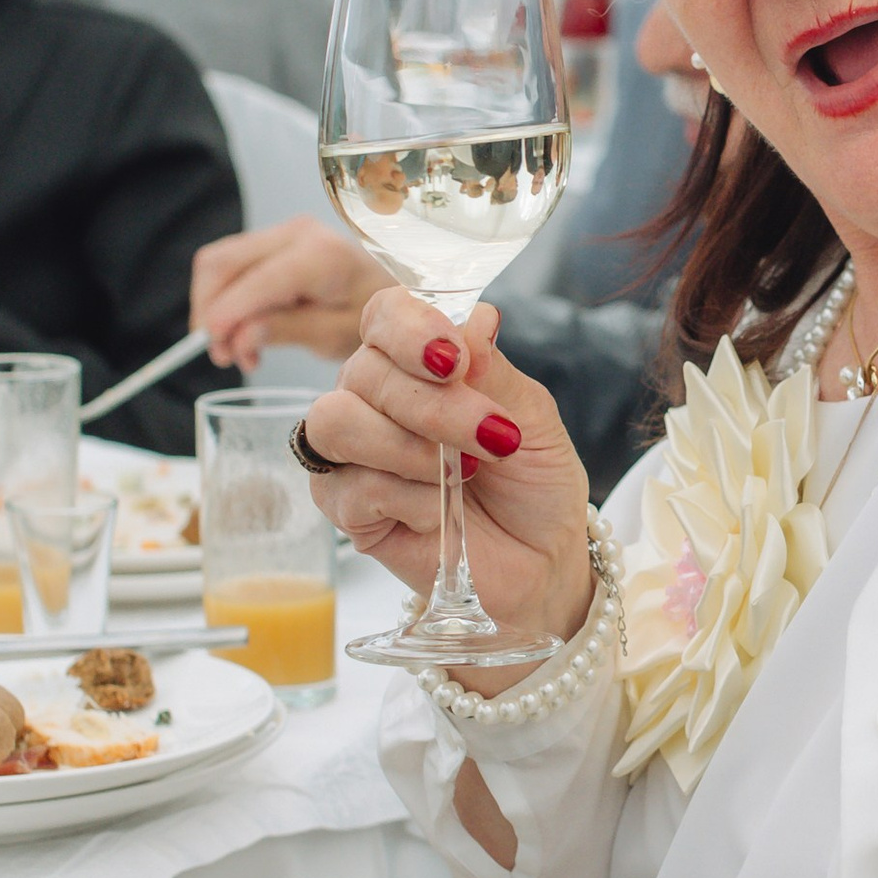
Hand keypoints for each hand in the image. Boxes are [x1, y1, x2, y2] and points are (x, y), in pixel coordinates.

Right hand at [192, 217, 373, 371]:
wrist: (391, 290)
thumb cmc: (371, 313)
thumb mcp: (336, 334)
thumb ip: (287, 331)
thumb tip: (239, 336)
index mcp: (321, 255)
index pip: (256, 281)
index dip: (226, 314)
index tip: (216, 348)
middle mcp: (297, 232)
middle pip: (221, 263)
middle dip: (210, 312)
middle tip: (224, 356)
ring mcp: (281, 232)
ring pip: (217, 263)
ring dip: (214, 309)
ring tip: (239, 351)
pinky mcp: (272, 241)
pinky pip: (229, 266)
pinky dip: (224, 300)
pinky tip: (245, 331)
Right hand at [303, 292, 592, 651]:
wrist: (540, 562)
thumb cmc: (533, 483)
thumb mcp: (532, 418)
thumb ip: (493, 372)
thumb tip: (473, 319)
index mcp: (415, 361)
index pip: (385, 315)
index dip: (411, 329)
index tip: (454, 358)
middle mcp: (373, 397)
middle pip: (364, 369)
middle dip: (433, 404)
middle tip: (492, 435)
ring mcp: (350, 452)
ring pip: (338, 421)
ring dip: (409, 447)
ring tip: (464, 474)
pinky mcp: (345, 508)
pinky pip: (352, 487)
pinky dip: (408, 498)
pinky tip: (441, 512)